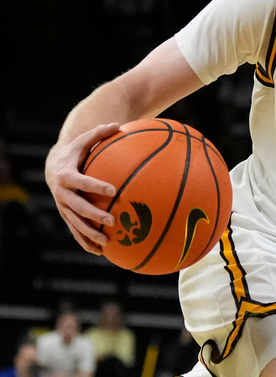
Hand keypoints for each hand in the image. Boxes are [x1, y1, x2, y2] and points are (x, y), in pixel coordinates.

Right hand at [45, 123, 120, 253]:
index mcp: (67, 175)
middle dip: (93, 215)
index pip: (82, 182)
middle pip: (77, 207)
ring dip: (89, 234)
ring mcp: (63, 206)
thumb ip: (100, 133)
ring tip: (106, 242)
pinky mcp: (66, 215)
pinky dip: (85, 242)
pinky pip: (75, 231)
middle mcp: (62, 193)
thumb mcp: (84, 140)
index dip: (96, 186)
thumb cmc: (76, 151)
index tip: (113, 191)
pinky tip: (99, 252)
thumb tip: (119, 124)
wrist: (54, 166)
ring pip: (75, 223)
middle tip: (112, 220)